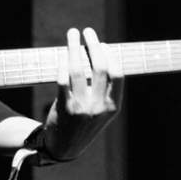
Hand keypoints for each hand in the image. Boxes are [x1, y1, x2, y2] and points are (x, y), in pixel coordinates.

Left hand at [42, 27, 122, 161]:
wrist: (64, 148)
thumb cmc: (84, 124)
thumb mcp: (101, 111)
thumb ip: (103, 89)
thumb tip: (99, 54)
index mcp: (113, 106)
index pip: (117, 74)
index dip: (110, 55)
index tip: (102, 43)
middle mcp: (99, 107)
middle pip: (100, 67)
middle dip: (94, 45)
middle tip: (87, 31)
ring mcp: (81, 107)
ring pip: (78, 70)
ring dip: (74, 47)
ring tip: (72, 34)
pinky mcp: (64, 108)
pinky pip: (63, 80)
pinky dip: (62, 64)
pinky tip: (62, 55)